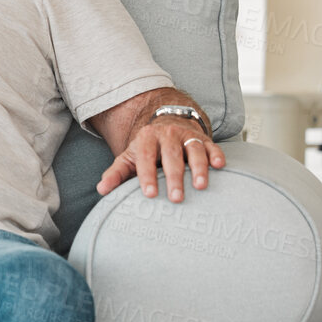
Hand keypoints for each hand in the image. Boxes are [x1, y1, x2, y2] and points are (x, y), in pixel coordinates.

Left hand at [97, 116, 225, 202]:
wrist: (166, 123)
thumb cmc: (146, 149)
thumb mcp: (129, 158)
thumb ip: (116, 173)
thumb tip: (101, 190)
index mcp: (146, 139)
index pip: (146, 158)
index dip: (147, 176)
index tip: (150, 194)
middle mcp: (167, 134)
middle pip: (171, 156)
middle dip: (174, 177)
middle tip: (176, 198)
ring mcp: (187, 135)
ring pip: (194, 149)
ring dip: (198, 167)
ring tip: (200, 186)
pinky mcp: (204, 138)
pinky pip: (211, 145)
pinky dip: (216, 154)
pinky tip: (219, 166)